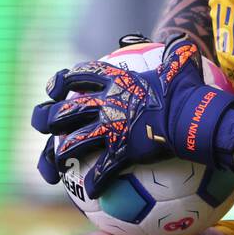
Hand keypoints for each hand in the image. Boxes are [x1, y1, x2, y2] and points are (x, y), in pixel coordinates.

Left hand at [31, 38, 233, 197]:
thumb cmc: (188, 91)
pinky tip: (92, 191)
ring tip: (57, 164)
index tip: (54, 88)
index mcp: (116, 82)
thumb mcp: (181, 65)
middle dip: (47, 118)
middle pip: (65, 111)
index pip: (81, 75)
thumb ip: (176, 54)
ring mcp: (111, 129)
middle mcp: (106, 104)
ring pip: (73, 143)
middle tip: (42, 126)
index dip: (63, 80)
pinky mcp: (121, 152)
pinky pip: (102, 171)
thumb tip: (183, 43)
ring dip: (61, 155)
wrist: (191, 116)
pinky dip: (96, 182)